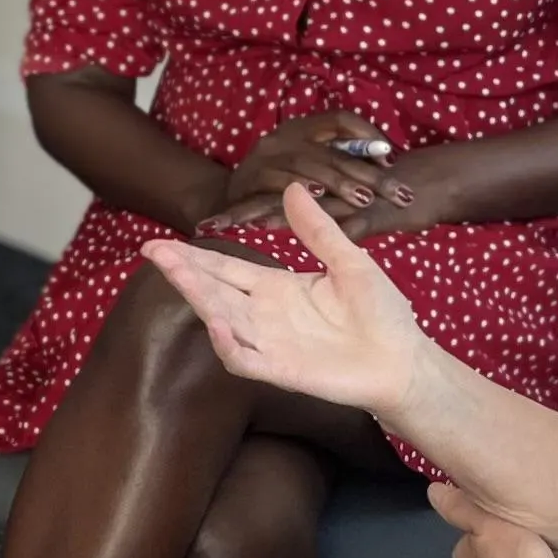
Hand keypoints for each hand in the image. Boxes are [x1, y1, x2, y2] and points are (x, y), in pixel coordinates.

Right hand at [135, 183, 431, 415]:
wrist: (405, 360)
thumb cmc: (381, 314)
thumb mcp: (350, 261)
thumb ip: (318, 230)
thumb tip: (293, 187)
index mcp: (276, 287)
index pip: (225, 269)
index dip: (193, 256)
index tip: (160, 243)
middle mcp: (264, 315)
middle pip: (213, 291)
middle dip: (183, 272)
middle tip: (152, 251)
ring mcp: (269, 344)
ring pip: (221, 319)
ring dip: (198, 298)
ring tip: (176, 274)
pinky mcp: (281, 371)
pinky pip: (245, 359)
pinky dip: (228, 345)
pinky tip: (217, 323)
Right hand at [205, 109, 400, 232]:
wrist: (226, 202)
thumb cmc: (278, 187)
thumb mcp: (308, 168)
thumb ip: (339, 164)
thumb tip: (387, 164)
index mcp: (302, 128)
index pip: (340, 119)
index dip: (367, 135)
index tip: (392, 158)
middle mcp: (284, 136)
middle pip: (332, 150)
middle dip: (368, 174)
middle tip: (398, 194)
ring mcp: (266, 155)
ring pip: (308, 164)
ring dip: (339, 183)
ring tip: (365, 199)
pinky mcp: (250, 177)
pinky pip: (278, 181)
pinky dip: (299, 188)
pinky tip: (319, 197)